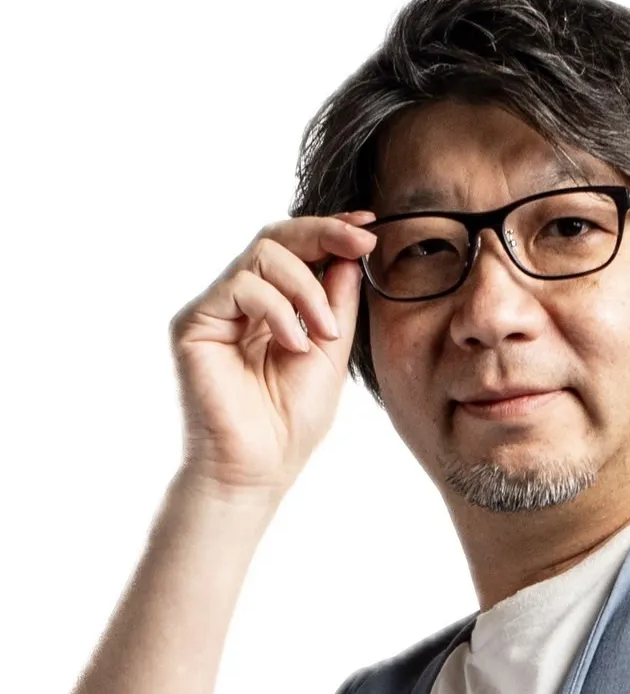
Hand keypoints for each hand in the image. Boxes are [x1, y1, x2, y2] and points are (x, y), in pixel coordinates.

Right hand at [168, 211, 377, 501]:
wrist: (259, 468)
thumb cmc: (291, 423)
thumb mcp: (330, 354)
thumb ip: (337, 304)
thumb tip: (350, 254)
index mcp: (273, 307)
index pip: (297, 251)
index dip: (332, 231)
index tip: (370, 225)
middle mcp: (240, 302)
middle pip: (276, 238)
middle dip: (325, 234)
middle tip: (361, 242)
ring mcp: (216, 309)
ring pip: (262, 254)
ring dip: (307, 288)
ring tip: (324, 333)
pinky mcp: (195, 323)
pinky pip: (241, 286)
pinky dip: (277, 309)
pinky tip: (293, 345)